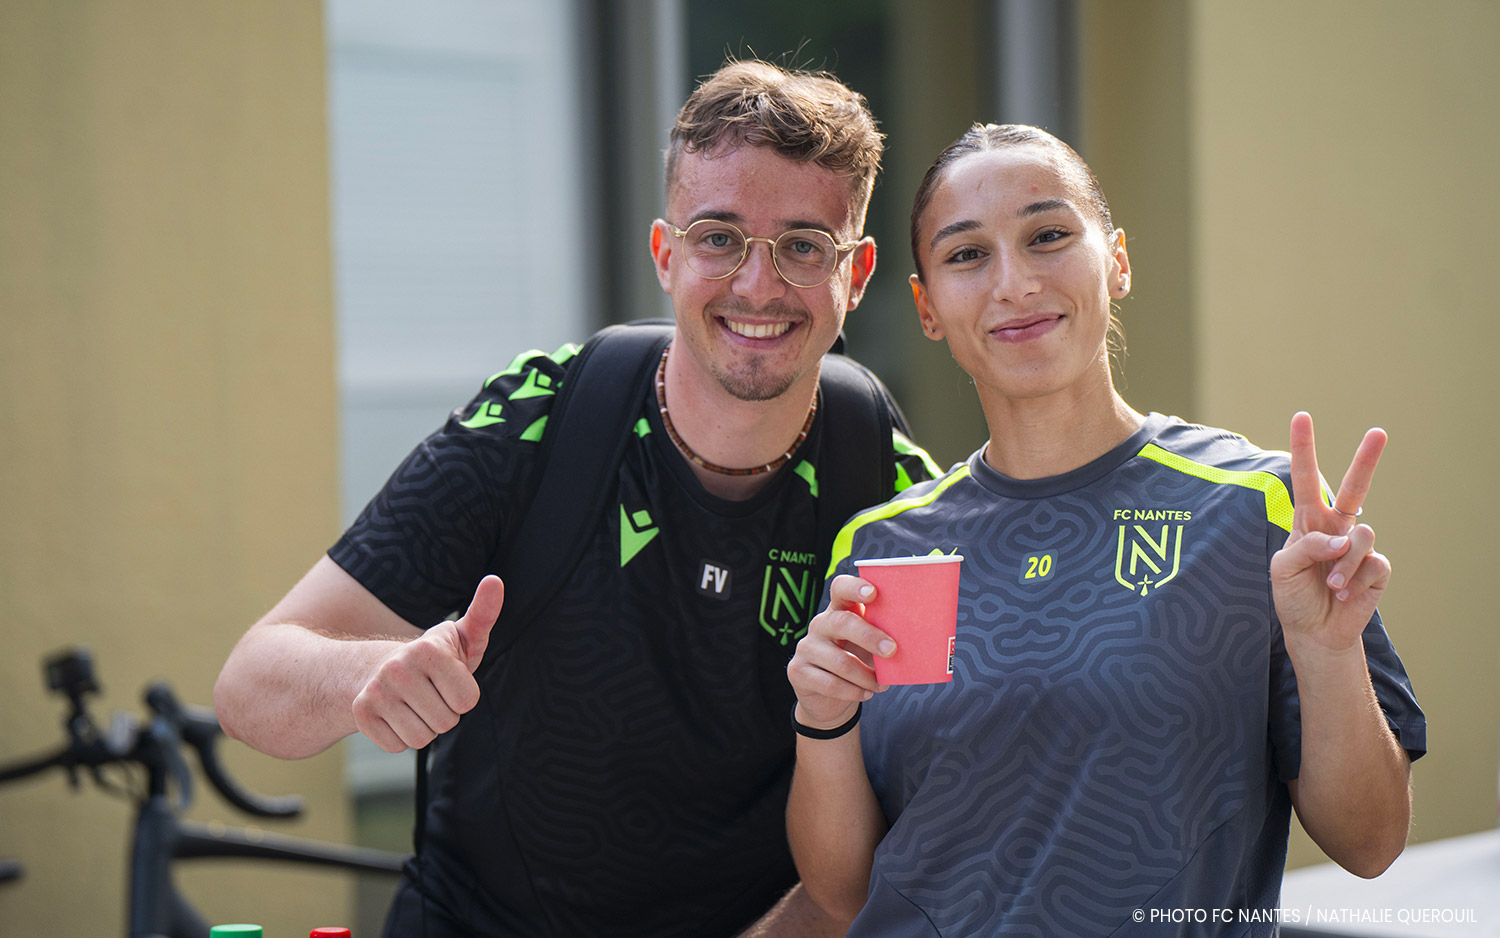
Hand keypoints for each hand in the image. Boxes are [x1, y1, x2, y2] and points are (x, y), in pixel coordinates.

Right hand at [352, 576, 503, 751]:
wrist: (379, 668)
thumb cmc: (435, 656)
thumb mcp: (462, 636)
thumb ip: (484, 613)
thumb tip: (495, 580)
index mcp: (427, 650)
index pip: (468, 702)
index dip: (464, 696)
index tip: (450, 680)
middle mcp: (396, 669)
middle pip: (446, 722)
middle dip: (445, 713)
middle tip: (431, 692)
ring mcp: (375, 691)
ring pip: (421, 738)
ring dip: (424, 726)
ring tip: (415, 703)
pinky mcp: (360, 713)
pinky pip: (398, 746)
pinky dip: (400, 736)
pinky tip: (395, 713)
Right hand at [787, 575, 895, 729]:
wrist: (828, 700)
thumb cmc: (857, 665)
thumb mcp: (870, 649)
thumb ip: (884, 640)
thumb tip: (915, 643)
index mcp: (839, 611)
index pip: (840, 588)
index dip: (855, 587)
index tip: (873, 593)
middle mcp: (820, 625)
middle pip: (842, 622)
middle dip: (870, 636)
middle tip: (892, 650)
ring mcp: (806, 647)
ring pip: (840, 661)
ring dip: (867, 675)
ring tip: (882, 685)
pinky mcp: (798, 671)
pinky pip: (830, 683)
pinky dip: (853, 691)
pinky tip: (866, 693)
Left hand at [1270, 413, 1389, 653]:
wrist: (1314, 631)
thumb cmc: (1293, 596)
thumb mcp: (1283, 569)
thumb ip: (1307, 546)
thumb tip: (1342, 537)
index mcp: (1309, 521)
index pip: (1306, 478)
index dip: (1304, 448)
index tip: (1302, 416)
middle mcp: (1336, 527)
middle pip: (1354, 487)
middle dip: (1366, 460)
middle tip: (1379, 432)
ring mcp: (1358, 546)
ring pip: (1361, 536)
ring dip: (1343, 564)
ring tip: (1332, 585)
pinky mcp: (1377, 568)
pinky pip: (1373, 562)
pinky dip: (1356, 579)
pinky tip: (1346, 593)